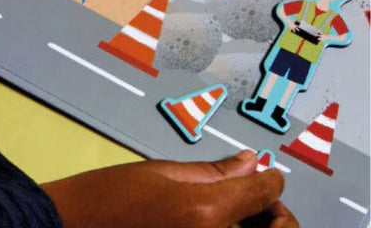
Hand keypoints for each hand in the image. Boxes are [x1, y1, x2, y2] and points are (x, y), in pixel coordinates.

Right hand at [41, 150, 296, 227]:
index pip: (266, 194)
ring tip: (236, 214)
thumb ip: (212, 172)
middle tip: (255, 200)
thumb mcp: (159, 172)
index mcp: (208, 211)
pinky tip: (215, 225)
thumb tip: (251, 163)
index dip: (270, 180)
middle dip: (274, 214)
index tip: (264, 175)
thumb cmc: (109, 196)